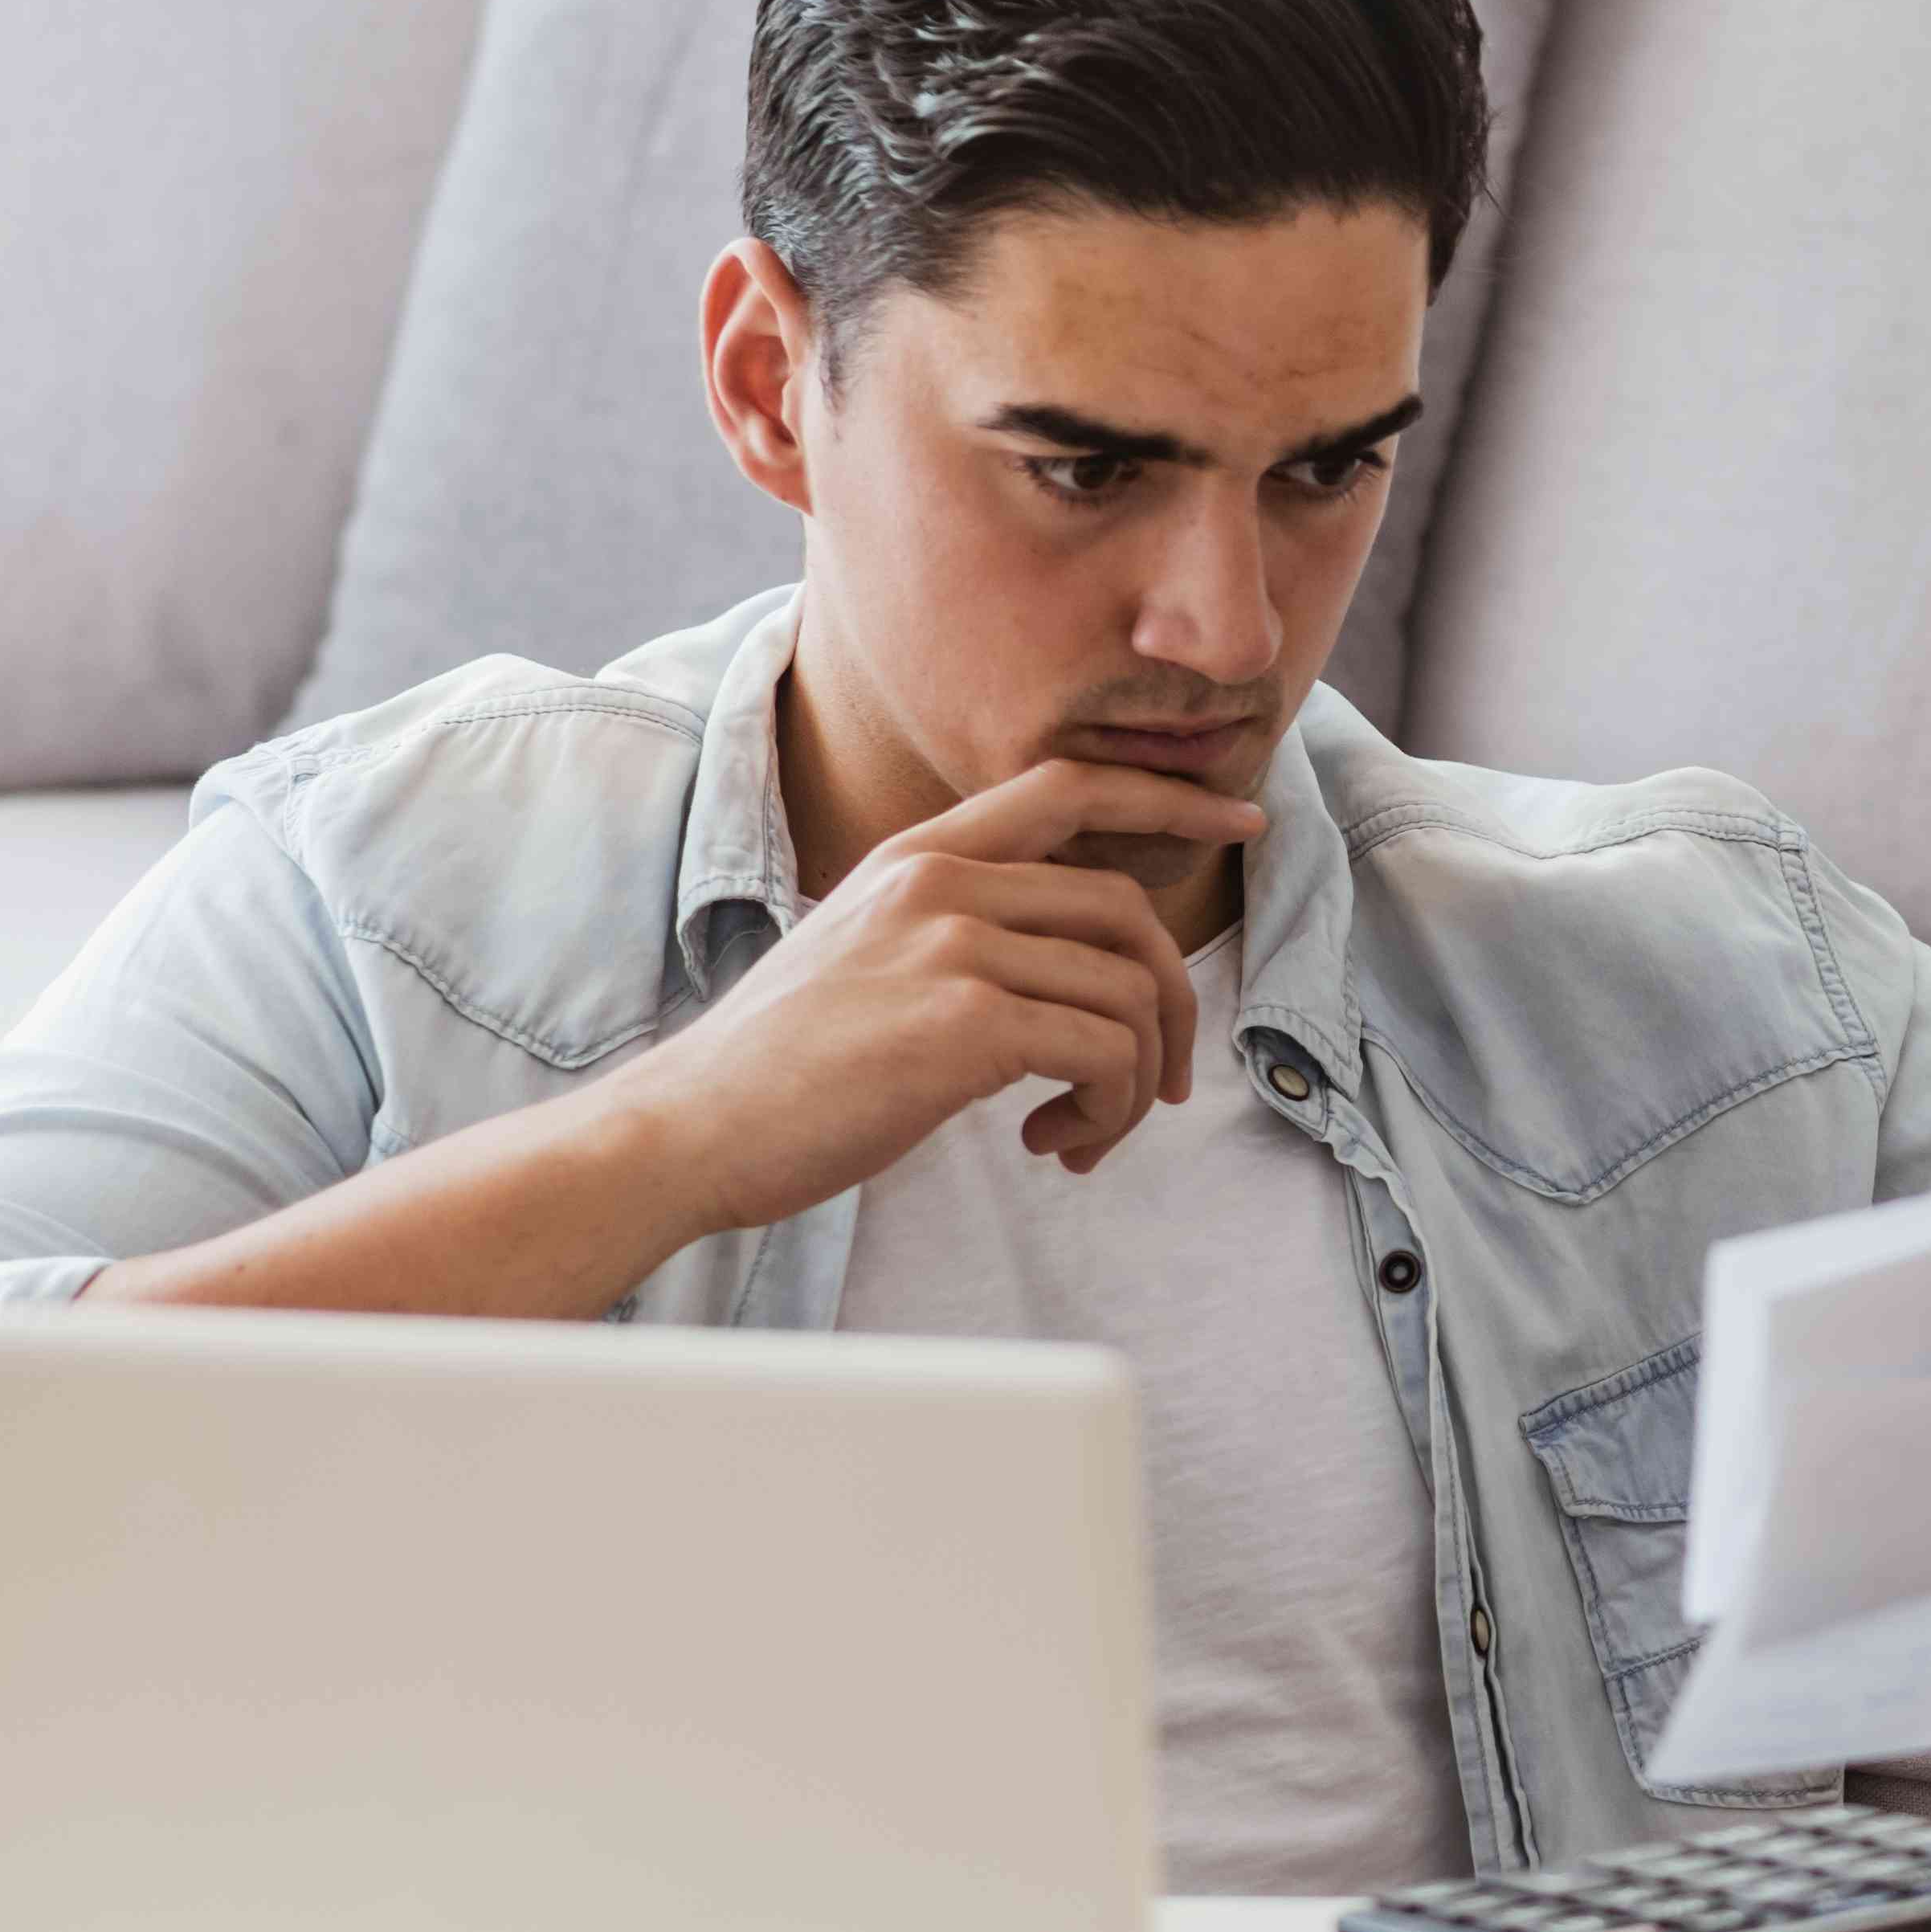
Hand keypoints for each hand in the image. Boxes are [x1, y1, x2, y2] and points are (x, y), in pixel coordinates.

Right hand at [611, 759, 1264, 1235]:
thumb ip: (955, 933)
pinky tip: (1057, 1144)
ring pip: (1129, 994)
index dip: (1170, 800)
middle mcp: (941, 883)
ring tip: (1084, 1133)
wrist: (689, 1129)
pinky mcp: (964, 1024)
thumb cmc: (781, 1069)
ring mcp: (953, 946)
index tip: (1241, 822)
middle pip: (1128, 910)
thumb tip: (1066, 974)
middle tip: (1162, 1083)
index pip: (1071, 787)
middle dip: (1172, 1004)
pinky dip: (1109, 1109)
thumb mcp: (865, 955)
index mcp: (919, 857)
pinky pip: (1107, 1053)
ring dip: (1136, 1081)